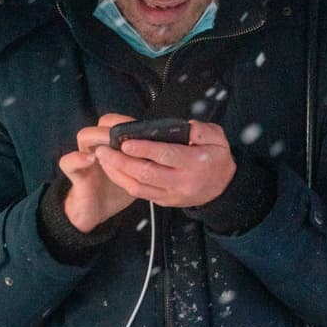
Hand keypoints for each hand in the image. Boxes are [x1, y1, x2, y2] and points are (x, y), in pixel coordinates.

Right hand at [59, 114, 140, 232]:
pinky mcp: (75, 172)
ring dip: (98, 137)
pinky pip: (69, 161)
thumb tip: (170, 149)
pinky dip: (78, 158)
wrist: (96, 211)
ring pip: (84, 135)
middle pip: (102, 124)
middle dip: (115, 126)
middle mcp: (98, 145)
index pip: (118, 122)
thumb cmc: (118, 190)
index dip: (129, 122)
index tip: (143, 128)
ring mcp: (85, 157)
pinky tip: (91, 160)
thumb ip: (147, 161)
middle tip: (127, 135)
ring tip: (111, 145)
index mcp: (113, 144)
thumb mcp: (137, 175)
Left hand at [95, 120, 235, 208]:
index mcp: (194, 162)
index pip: (165, 155)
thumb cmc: (217, 159)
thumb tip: (183, 126)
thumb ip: (201, 130)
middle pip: (146, 172)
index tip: (125, 142)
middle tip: (104, 149)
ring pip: (139, 186)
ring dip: (117, 173)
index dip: (144, 149)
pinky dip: (124, 182)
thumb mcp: (218, 138)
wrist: (223, 189)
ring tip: (103, 159)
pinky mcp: (165, 201)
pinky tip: (113, 170)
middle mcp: (181, 181)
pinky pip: (140, 194)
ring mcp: (171, 194)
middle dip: (121, 161)